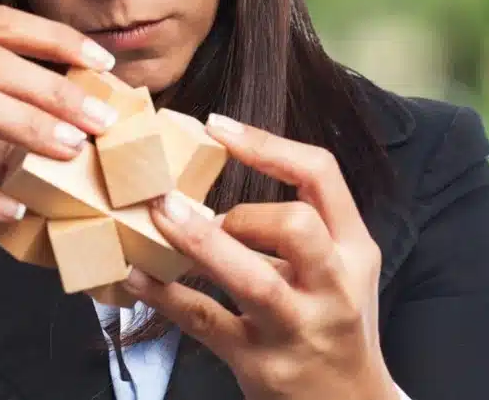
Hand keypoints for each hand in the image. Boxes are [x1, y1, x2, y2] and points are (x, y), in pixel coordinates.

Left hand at [120, 115, 397, 399]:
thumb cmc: (333, 322)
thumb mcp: (337, 267)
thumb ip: (295, 226)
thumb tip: (214, 176)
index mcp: (353, 248)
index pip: (321, 175)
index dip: (266, 144)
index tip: (216, 126)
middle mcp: (332, 286)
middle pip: (297, 226)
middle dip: (246, 212)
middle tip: (210, 214)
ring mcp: (296, 327)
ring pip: (252, 279)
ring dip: (200, 244)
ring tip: (159, 217)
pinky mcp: (259, 363)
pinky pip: (206, 322)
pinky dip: (165, 295)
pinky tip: (135, 274)